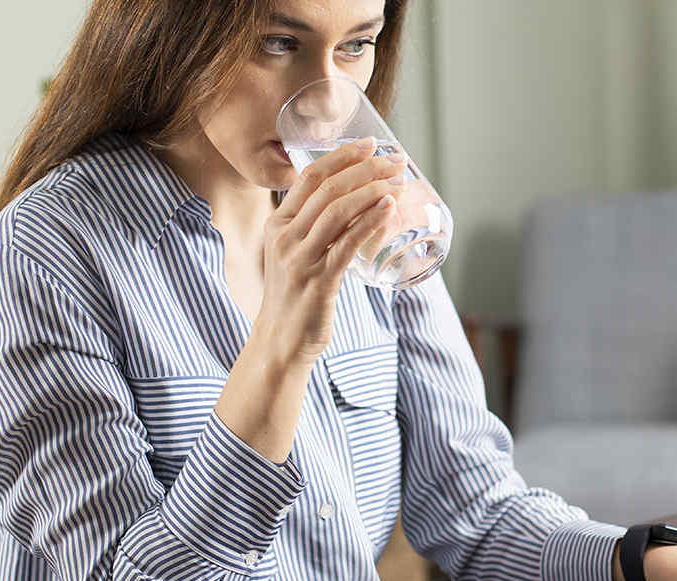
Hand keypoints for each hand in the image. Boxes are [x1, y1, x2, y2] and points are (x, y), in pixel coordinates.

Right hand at [256, 136, 408, 362]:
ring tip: (398, 182)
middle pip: (327, 189)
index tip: (370, 144)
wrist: (280, 340)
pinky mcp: (318, 282)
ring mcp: (299, 259)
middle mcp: (285, 236)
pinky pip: (346, 245)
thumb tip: (367, 206)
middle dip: (365, 169)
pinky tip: (388, 210)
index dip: (342, 156)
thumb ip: (321, 229)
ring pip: (337, 212)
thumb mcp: (297, 253)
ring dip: (371, 191)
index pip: (309, 177)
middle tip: (396, 161)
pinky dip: (370, 223)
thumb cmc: (296, 295)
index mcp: (278, 223)